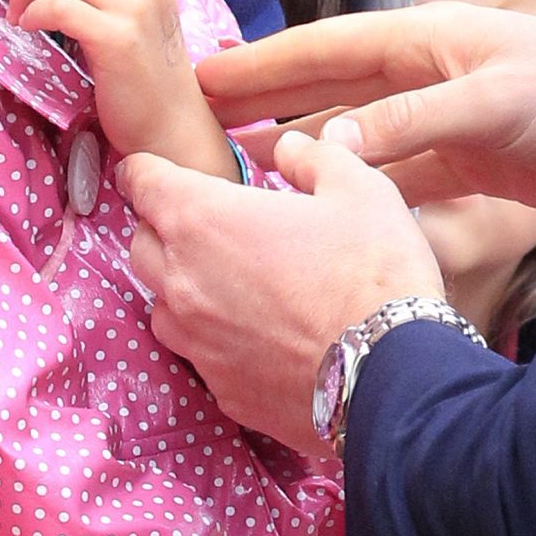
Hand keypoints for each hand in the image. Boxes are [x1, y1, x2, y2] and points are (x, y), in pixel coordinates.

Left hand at [123, 135, 440, 451]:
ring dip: (183, 288)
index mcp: (203, 221)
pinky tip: (258, 337)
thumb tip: (292, 146)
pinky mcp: (222, 390)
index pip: (141, 181)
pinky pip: (201, 356)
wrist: (395, 377)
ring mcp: (198, 343)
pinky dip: (217, 340)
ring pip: (162, 306)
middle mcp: (184, 283)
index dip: (146, 170)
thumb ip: (315, 157)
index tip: (154, 170)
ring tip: (229, 284)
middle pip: (140, 245)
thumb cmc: (376, 274)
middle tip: (205, 225)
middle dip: (163, 229)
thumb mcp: (361, 189)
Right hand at [197, 0, 535, 216]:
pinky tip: (319, 203)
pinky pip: (396, 174)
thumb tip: (323, 149)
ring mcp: (449, 119)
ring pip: (357, 134)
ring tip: (239, 163)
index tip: (202, 77)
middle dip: (265, 99)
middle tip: (195, 117)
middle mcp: (430, 74)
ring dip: (302, 148)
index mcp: (429, 39)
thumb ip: (408, 124)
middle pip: (331, 87)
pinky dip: (355, 187)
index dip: (263, 63)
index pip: (327, 47)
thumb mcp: (491, 105)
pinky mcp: (472, 164)